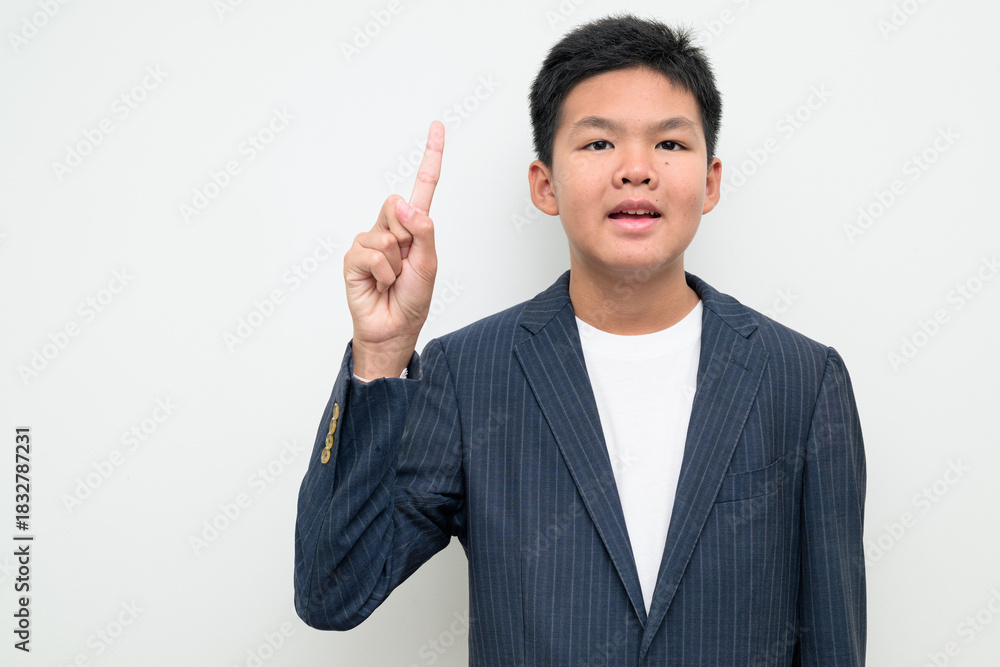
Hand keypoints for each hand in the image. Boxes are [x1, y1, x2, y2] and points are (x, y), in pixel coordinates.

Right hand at [344, 121, 443, 378]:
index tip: (437, 125)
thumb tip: (402, 202)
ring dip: (395, 262)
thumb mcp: (428, 264)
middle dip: (405, 234)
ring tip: (393, 279)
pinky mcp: (353, 258)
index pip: (422, 185)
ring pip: (384, 234)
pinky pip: (370, 253)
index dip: (430, 155)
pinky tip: (379, 283)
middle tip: (405, 262)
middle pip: (395, 204)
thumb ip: (422, 231)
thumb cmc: (413, 298)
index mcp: (413, 226)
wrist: (394, 328)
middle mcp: (389, 228)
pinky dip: (381, 272)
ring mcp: (368, 241)